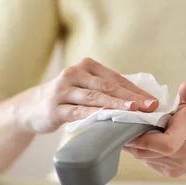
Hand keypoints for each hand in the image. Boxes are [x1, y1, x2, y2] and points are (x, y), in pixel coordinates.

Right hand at [16, 57, 158, 133]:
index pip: (117, 78)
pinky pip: (78, 111)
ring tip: (134, 111)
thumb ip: (106, 90)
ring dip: (116, 104)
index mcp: (86, 66)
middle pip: (108, 86)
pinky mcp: (55, 108)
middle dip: (131, 97)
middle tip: (150, 107)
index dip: (136, 90)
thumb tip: (140, 100)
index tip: (154, 102)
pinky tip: (107, 118)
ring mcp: (63, 90)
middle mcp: (74, 73)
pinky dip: (94, 115)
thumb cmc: (66, 98)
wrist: (31, 108)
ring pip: (95, 97)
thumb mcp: (84, 88)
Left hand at [123, 82, 185, 176]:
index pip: (165, 144)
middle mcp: (183, 156)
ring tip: (132, 129)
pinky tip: (145, 138)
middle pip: (146, 152)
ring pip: (143, 157)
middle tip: (122, 124)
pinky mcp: (170, 172)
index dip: (143, 139)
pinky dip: (143, 150)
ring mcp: (176, 167)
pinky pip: (148, 161)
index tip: (129, 127)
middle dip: (131, 139)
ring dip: (134, 145)